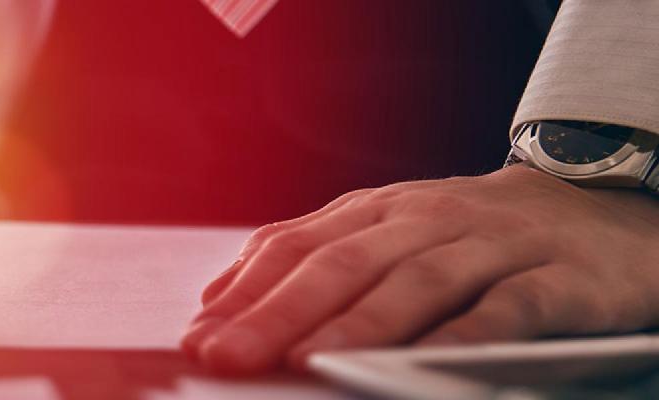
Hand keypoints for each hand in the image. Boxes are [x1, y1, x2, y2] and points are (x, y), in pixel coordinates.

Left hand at [180, 166, 658, 375]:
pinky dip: (465, 336)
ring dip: (358, 324)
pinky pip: (507, 308)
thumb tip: (218, 301)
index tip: (199, 336)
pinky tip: (428, 365)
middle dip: (278, 312)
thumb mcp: (387, 234)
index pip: (296, 247)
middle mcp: (426, 219)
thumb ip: (312, 260)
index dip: (243, 291)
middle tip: (229, 356)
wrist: (600, 211)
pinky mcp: (558, 278)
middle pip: (342, 264)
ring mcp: (493, 244)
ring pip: (416, 282)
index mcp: (375, 210)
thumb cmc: (470, 236)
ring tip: (307, 360)